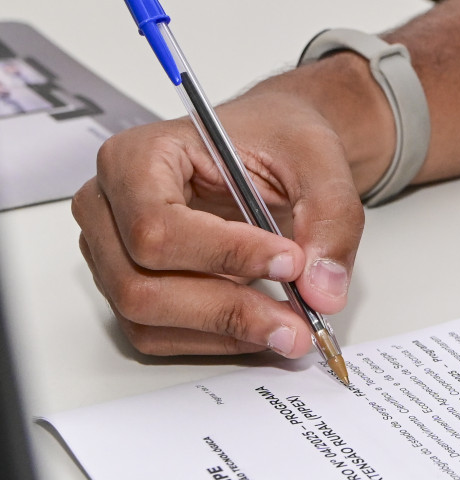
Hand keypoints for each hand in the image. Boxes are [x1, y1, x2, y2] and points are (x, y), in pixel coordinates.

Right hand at [71, 57, 384, 357]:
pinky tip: (262, 328)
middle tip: (297, 322)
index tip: (290, 263)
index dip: (224, 254)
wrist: (274, 149)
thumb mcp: (318, 159)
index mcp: (137, 156)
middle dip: (227, 310)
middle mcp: (109, 206)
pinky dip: (214, 340)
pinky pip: (158, 334)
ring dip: (224, 332)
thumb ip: (329, 220)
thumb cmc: (276, 139)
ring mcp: (113, 252)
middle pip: (142, 282)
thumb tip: (322, 291)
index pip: (157, 223)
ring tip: (289, 330)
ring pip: (146, 317)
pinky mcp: (131, 286)